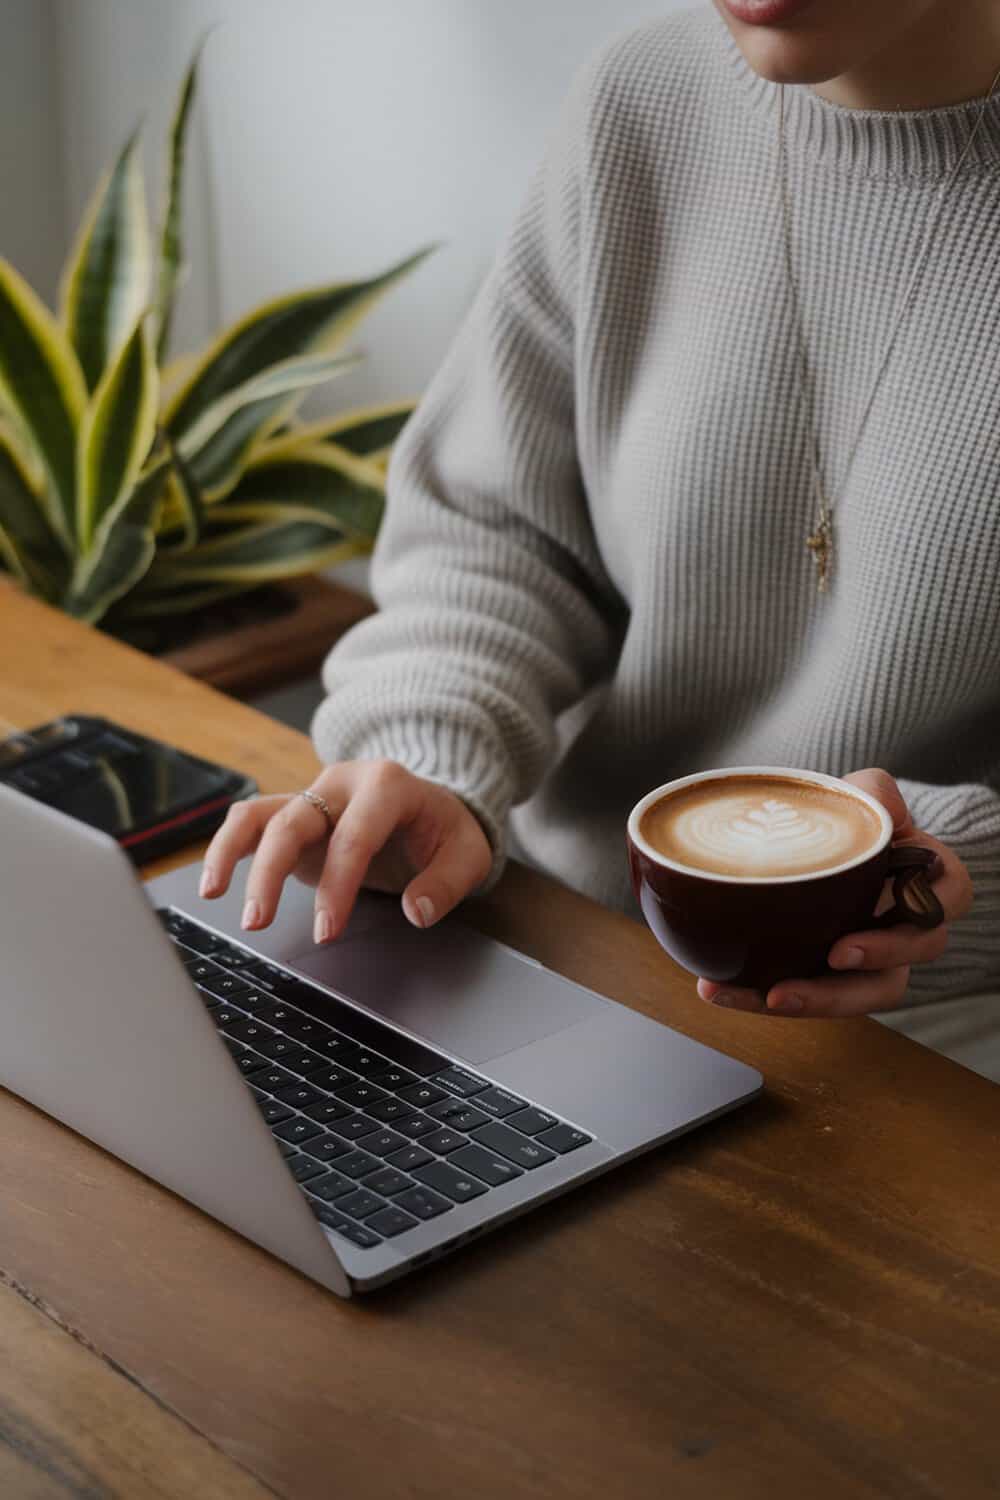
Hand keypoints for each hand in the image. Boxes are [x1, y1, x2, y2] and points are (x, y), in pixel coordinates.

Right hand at [199, 760, 491, 943]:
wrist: (433, 805)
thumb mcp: (468, 854)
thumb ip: (446, 883)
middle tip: (260, 922)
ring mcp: (313, 795)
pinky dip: (227, 847)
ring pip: (260, 813)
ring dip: (232, 852)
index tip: (328, 930)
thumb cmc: (446, 830)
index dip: (338, 884)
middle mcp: (342, 783)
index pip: (354, 835)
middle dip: (272, 873)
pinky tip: (213, 882)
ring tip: (213, 894)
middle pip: (294, 820)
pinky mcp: (295, 814)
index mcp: (387, 785)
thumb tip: (418, 911)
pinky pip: (251, 821)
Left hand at [696, 768, 973, 1017]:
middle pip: (912, 956)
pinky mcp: (819, 978)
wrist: (795, 840)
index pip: (952, 895)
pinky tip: (719, 988)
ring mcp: (863, 962)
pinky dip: (757, 998)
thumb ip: (873, 792)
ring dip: (820, 1000)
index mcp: (923, 879)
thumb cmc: (842, 820)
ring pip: (863, 995)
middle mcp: (902, 929)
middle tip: (835, 955)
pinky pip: (801, 998)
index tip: (884, 901)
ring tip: (771, 995)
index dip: (929, 904)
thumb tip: (888, 808)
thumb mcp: (858, 794)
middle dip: (876, 961)